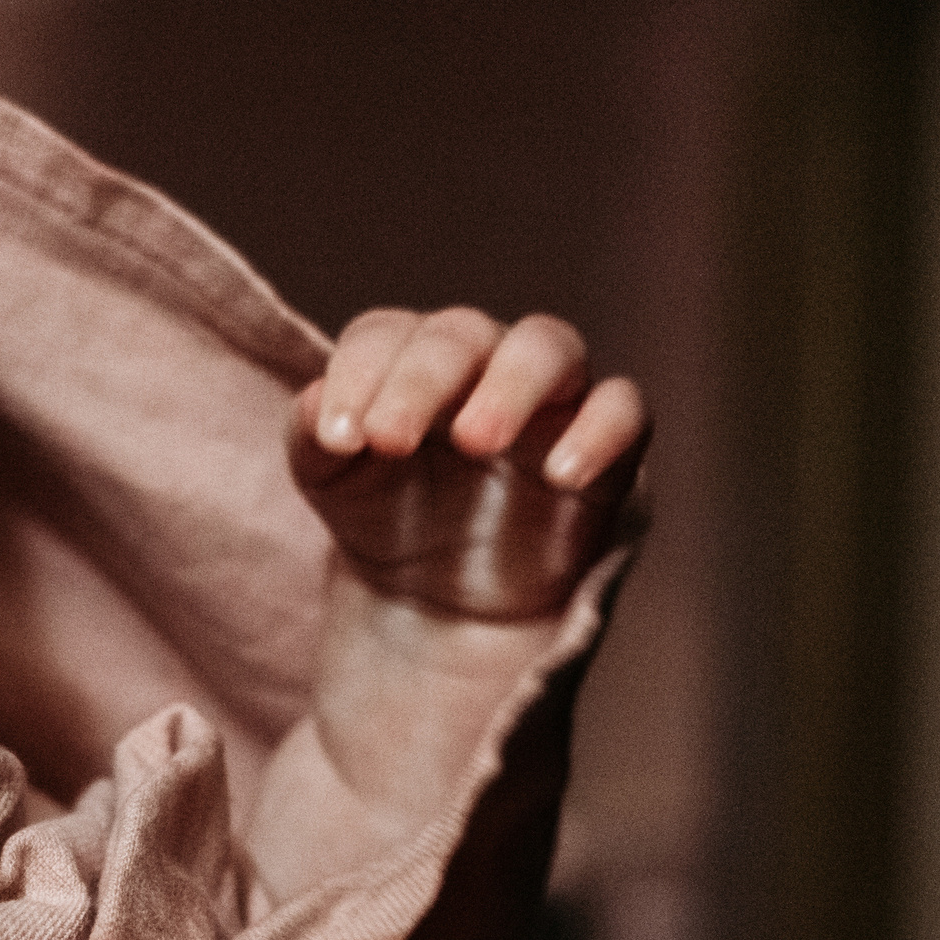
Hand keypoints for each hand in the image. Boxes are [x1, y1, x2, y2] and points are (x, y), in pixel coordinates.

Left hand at [294, 308, 647, 620]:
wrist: (442, 606)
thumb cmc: (388, 516)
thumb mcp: (334, 482)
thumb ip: (316, 438)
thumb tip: (317, 406)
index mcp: (409, 360)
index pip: (385, 334)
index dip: (359, 373)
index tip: (338, 438)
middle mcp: (481, 364)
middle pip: (462, 333)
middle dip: (422, 380)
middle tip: (390, 438)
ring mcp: (548, 401)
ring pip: (550, 347)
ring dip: (511, 385)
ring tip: (475, 439)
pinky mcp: (605, 449)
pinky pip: (623, 411)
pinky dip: (599, 430)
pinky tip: (561, 474)